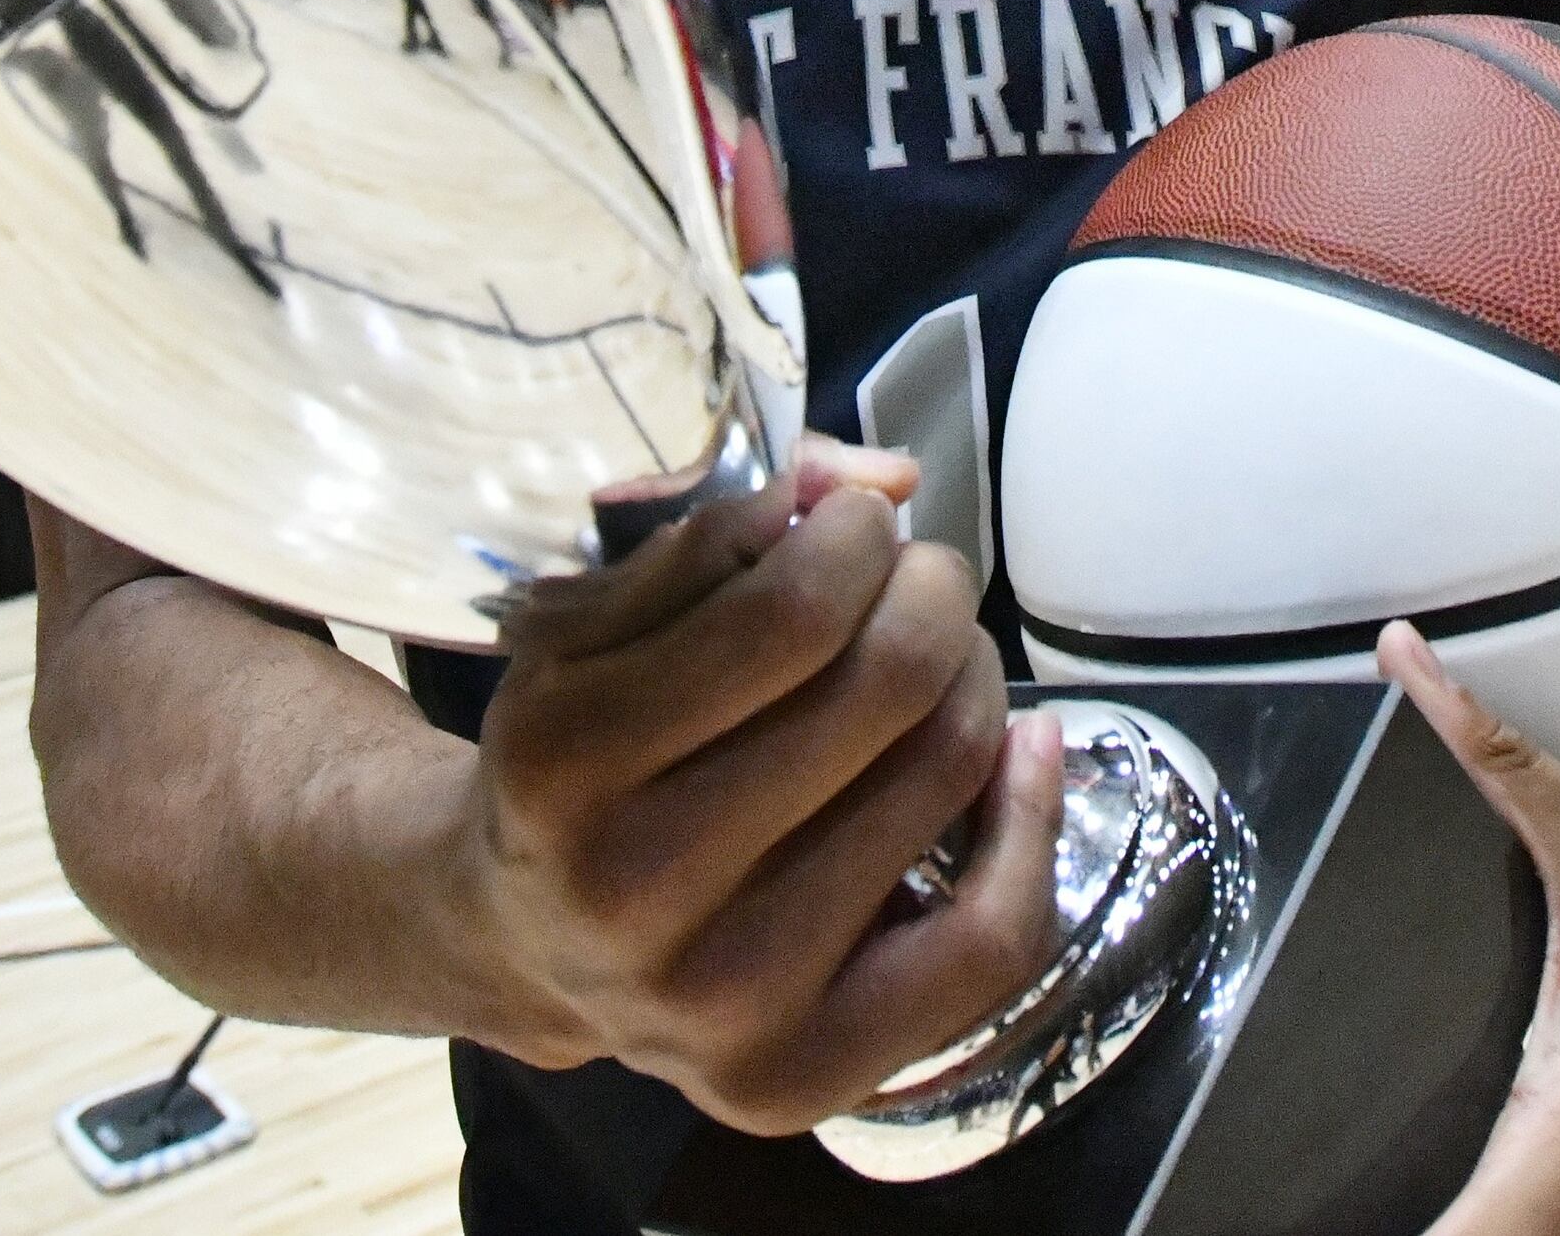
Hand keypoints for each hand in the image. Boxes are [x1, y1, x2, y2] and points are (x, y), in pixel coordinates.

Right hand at [455, 436, 1065, 1135]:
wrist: (527, 938)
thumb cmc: (585, 751)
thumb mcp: (595, 621)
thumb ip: (718, 530)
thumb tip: (885, 483)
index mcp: (564, 760)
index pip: (790, 613)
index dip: (856, 535)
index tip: (859, 518)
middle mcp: (636, 890)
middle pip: (886, 685)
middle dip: (929, 592)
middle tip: (917, 578)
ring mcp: (723, 1000)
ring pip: (943, 781)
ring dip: (973, 678)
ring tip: (946, 654)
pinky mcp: (802, 1075)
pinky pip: (989, 937)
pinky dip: (1032, 819)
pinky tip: (1024, 745)